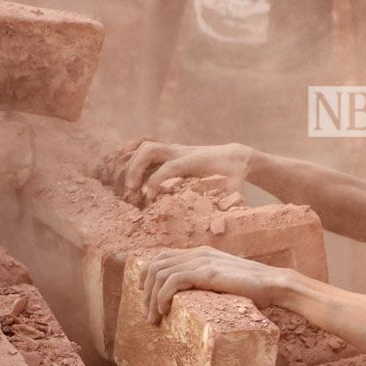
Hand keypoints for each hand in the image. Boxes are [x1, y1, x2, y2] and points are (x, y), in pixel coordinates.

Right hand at [110, 141, 253, 205]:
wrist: (235, 155)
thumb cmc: (234, 173)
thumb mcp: (236, 187)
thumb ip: (231, 200)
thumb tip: (230, 218)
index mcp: (194, 162)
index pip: (170, 167)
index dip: (157, 181)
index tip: (149, 197)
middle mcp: (181, 152)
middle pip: (151, 149)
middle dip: (137, 167)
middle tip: (131, 189)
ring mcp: (175, 150)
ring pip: (146, 147)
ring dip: (133, 163)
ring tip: (129, 187)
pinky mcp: (171, 151)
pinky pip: (148, 149)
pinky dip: (135, 159)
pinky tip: (129, 174)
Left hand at [138, 246, 286, 323]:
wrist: (273, 284)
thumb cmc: (253, 288)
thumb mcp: (224, 280)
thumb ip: (208, 281)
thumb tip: (192, 298)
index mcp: (201, 252)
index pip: (163, 256)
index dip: (147, 275)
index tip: (146, 296)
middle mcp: (198, 253)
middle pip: (156, 265)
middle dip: (146, 291)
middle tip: (148, 314)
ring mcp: (202, 261)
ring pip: (160, 273)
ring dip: (152, 298)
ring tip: (155, 318)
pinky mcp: (207, 273)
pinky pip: (172, 281)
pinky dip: (163, 297)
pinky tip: (165, 311)